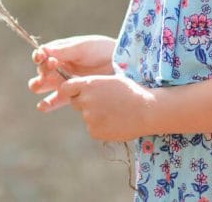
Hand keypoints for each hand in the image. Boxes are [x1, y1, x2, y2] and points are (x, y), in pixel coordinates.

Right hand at [28, 35, 115, 97]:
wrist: (121, 65)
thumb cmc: (101, 50)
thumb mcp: (82, 47)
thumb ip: (63, 51)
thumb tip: (43, 51)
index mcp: (59, 52)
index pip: (42, 55)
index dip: (40, 57)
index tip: (45, 58)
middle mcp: (58, 67)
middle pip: (41, 71)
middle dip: (42, 71)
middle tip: (52, 68)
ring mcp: (63, 82)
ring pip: (43, 86)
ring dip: (39, 85)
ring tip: (42, 85)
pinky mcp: (71, 95)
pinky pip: (54, 101)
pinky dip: (47, 104)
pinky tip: (44, 106)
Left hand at [42, 74, 156, 141]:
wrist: (146, 111)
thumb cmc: (131, 92)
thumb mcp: (110, 80)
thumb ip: (92, 85)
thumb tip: (80, 89)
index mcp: (88, 85)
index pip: (66, 88)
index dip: (69, 90)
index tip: (74, 93)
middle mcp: (85, 100)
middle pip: (75, 103)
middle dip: (84, 103)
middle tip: (103, 103)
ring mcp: (89, 117)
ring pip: (86, 116)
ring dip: (95, 115)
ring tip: (114, 113)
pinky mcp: (94, 131)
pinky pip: (92, 128)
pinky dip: (101, 127)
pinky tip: (115, 122)